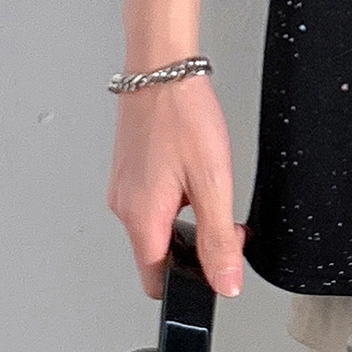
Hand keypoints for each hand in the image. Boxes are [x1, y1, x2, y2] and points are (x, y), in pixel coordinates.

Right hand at [106, 71, 245, 297]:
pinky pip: (153, 202)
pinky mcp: (130, 170)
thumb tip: (225, 282)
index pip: (157, 281)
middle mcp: (125, 206)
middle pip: (159, 255)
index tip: (220, 260)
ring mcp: (125, 187)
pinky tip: (193, 171)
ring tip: (210, 186)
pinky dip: (177, 199)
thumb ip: (218, 238)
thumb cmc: (182, 115)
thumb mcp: (212, 181)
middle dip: (195, 249)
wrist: (161, 68)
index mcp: (141, 217)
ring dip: (188, 221)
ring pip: (157, 227)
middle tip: (226, 220)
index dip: (190, 281)